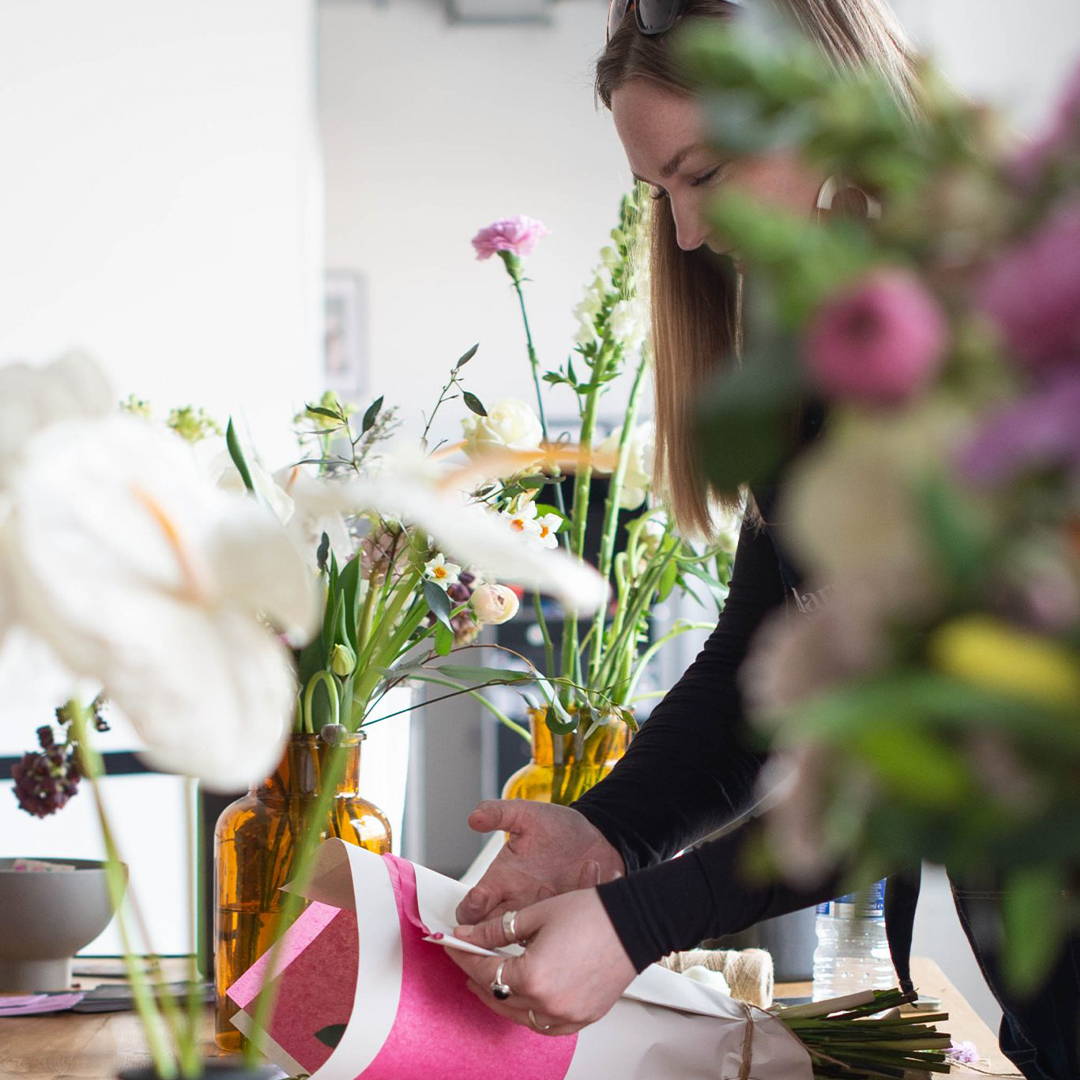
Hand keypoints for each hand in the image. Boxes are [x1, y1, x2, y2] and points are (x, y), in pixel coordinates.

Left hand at [446, 888, 636, 1035]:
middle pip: (498, 997)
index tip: (453, 945)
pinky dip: (528, 1012)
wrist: (635, 923)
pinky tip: (522, 998)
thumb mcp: (536, 914)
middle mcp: (548, 1003)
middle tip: (466, 959)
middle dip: (477, 977)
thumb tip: (467, 936)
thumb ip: (495, 931)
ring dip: (501, 998)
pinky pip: (545, 1025)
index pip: (485, 972)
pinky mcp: (582, 1018)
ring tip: (490, 979)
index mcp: (533, 976)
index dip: (464, 957)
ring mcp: (567, 1015)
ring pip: (519, 1016)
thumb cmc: (593, 914)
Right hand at [455, 799, 625, 924]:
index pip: (473, 907)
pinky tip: (589, 868)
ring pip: (528, 938)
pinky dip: (580, 896)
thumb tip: (473, 817)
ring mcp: (543, 915)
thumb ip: (498, 814)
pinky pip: (571, 919)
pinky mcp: (569, 918)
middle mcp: (519, 903)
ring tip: (548, 892)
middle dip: (492, 935)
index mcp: (502, 880)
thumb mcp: (527, 815)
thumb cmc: (558, 829)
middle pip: (493, 934)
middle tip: (503, 921)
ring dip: (534, 925)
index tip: (477, 898)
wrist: (597, 836)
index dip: (470, 908)